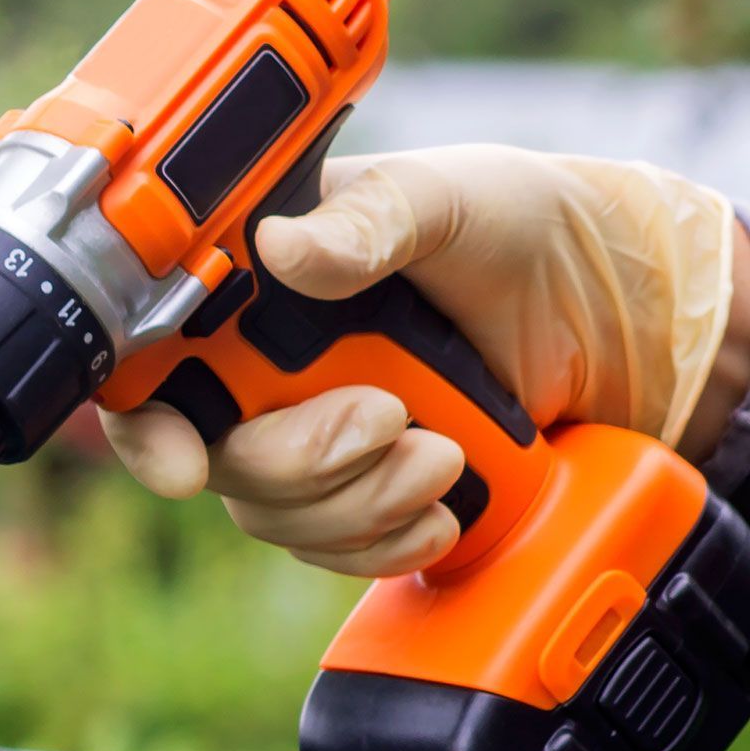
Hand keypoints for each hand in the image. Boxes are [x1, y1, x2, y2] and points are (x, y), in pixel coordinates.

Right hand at [100, 145, 746, 576]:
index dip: (146, 427)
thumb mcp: (442, 199)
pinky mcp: (357, 494)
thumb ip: (369, 220)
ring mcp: (304, 438)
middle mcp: (256, 372)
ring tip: (443, 452)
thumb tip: (283, 249)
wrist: (603, 309)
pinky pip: (335, 551)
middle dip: (302, 460)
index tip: (184, 463)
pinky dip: (386, 542)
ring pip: (278, 515)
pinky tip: (438, 510)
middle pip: (219, 459)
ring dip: (362, 502)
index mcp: (244, 292)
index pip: (148, 372)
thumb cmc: (508, 226)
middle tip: (387, 418)